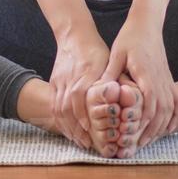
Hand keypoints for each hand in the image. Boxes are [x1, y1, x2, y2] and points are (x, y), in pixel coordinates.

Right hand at [48, 26, 108, 148]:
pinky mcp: (54, 83)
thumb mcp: (107, 61)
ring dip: (67, 127)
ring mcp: (59, 82)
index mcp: (84, 75)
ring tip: (77, 140)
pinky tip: (67, 128)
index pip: (80, 101)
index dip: (84, 119)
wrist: (74, 34)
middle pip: (67, 109)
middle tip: (85, 144)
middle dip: (76, 129)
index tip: (91, 135)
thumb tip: (123, 98)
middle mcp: (69, 80)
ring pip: (58, 109)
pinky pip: (53, 104)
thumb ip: (112, 79)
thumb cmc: (95, 49)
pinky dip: (59, 119)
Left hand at [101, 14, 177, 147]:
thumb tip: (98, 90)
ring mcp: (167, 79)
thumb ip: (110, 73)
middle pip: (161, 110)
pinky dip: (175, 117)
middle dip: (150, 130)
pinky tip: (168, 128)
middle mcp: (160, 78)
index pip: (149, 101)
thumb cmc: (130, 38)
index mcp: (146, 72)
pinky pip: (177, 102)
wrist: (147, 24)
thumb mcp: (116, 54)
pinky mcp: (169, 79)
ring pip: (170, 109)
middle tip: (137, 145)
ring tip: (148, 141)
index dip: (143, 120)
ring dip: (161, 127)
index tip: (132, 134)